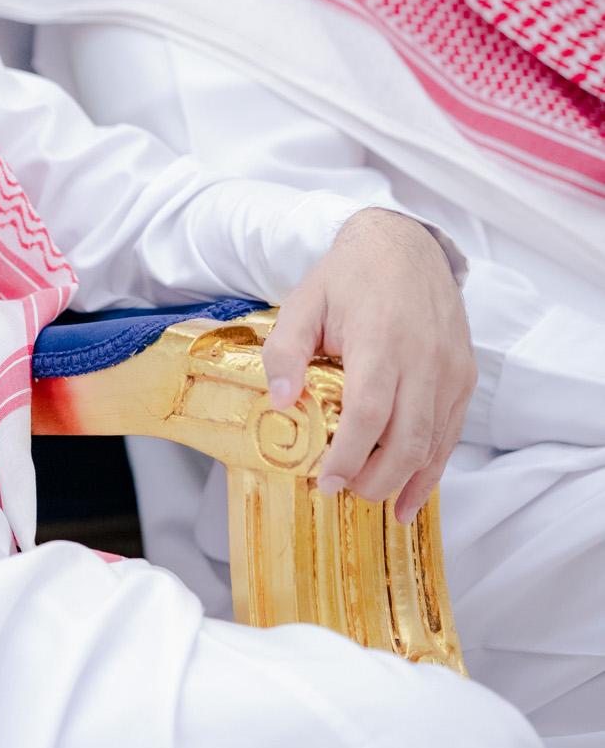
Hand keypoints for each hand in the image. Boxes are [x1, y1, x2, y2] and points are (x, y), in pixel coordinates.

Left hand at [261, 208, 475, 524]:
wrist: (405, 245)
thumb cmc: (349, 277)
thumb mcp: (303, 303)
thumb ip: (285, 352)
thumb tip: (283, 403)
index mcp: (382, 339)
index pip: (369, 414)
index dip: (349, 456)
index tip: (326, 480)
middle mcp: (424, 358)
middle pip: (407, 439)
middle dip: (375, 479)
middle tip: (342, 492)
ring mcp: (451, 369)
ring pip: (434, 443)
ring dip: (405, 481)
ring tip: (375, 502)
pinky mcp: (465, 375)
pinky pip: (451, 432)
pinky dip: (432, 466)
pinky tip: (411, 492)